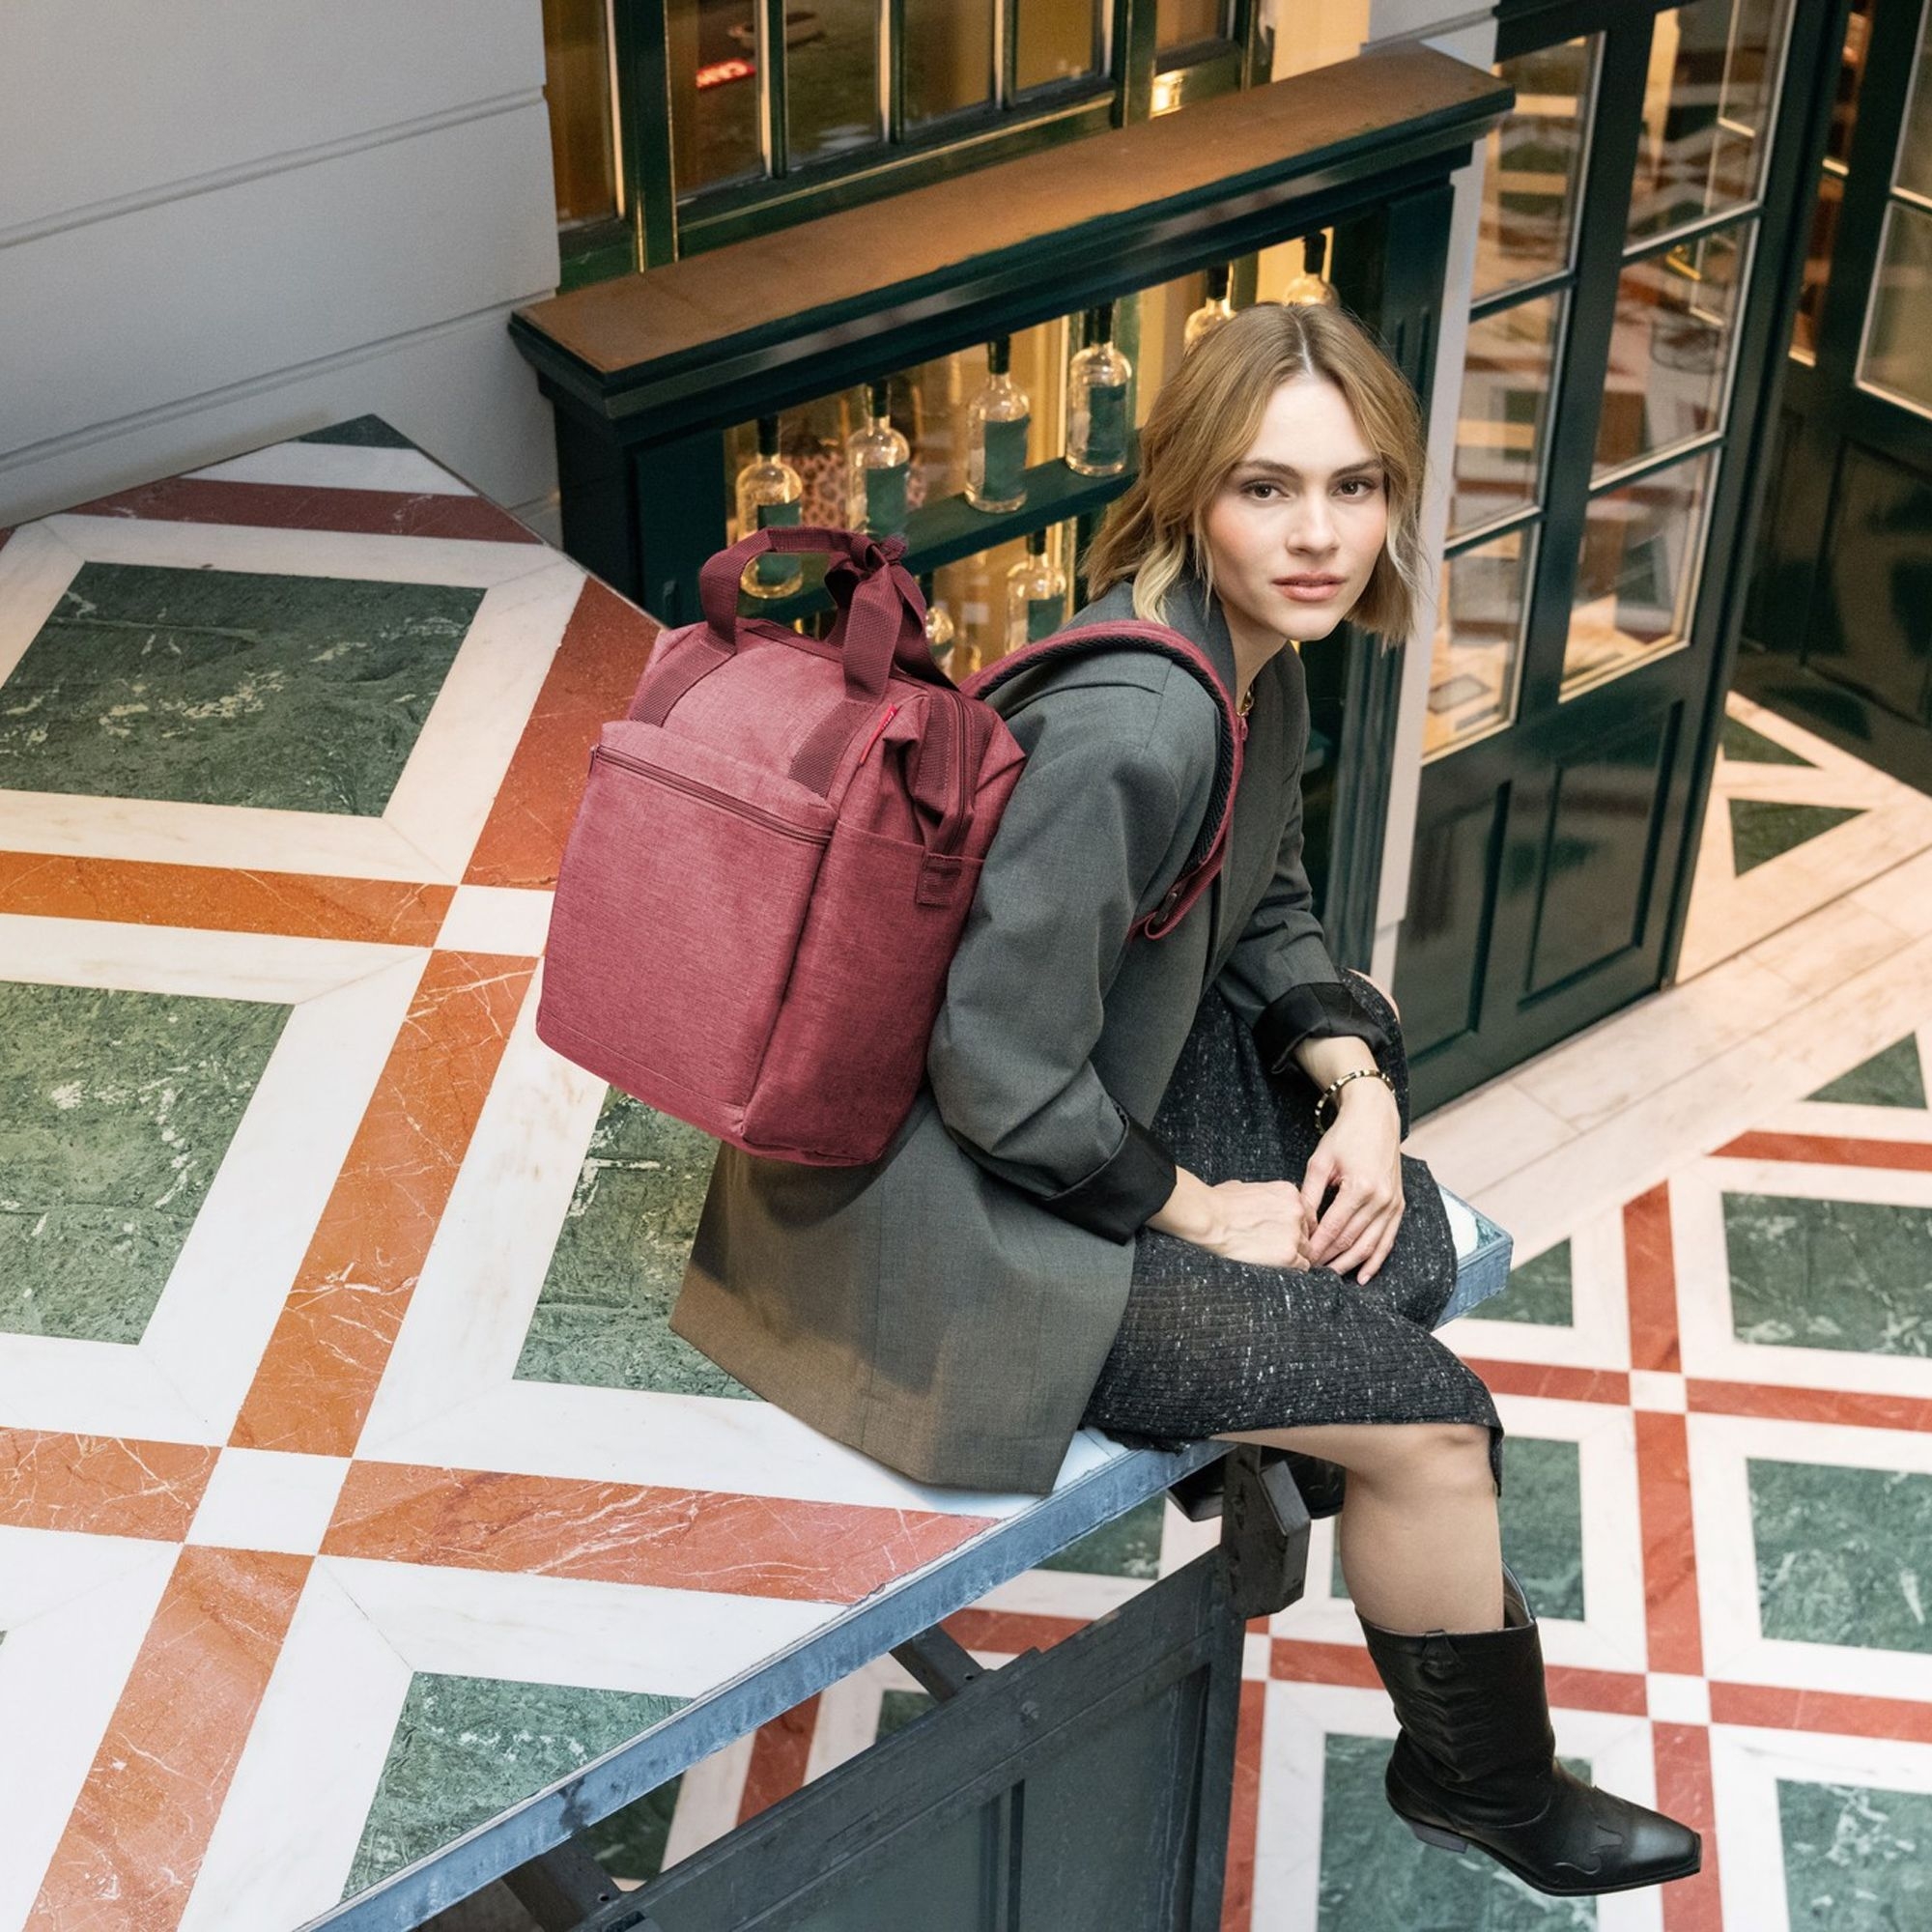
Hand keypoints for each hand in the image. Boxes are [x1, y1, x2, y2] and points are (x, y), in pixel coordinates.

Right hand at [1197, 1178, 1314, 1269]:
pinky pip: (1302, 1267)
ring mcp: (1295, 1233)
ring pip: (1307, 1251)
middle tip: (1277, 1247)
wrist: (1210, 1218)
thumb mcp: (1244, 1187)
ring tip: (1275, 1259)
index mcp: (1289, 1193)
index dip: (1296, 1225)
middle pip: (1308, 1232)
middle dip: (1296, 1240)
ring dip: (1294, 1255)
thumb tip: (1254, 1199)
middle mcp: (1297, 1211)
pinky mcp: (1289, 1255)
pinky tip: (1278, 1267)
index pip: (1305, 1213)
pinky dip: (1292, 1269)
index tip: (1286, 1233)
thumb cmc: (1219, 1203)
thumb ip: (1260, 1195)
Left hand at [1300, 1080, 1403, 1280]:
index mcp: (1360, 1187)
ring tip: (1331, 1276)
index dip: (1317, 1247)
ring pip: (1371, 1245)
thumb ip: (1309, 1194)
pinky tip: (1363, 1276)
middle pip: (1352, 1240)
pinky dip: (1376, 1260)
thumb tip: (1299, 1224)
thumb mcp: (1320, 1161)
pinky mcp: (1399, 1205)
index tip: (1302, 1259)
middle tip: (1312, 1271)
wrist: (1376, 1118)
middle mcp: (1381, 1199)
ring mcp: (1393, 1204)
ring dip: (1350, 1264)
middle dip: (1330, 1258)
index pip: (1334, 1227)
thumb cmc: (1345, 1136)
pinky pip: (1388, 1240)